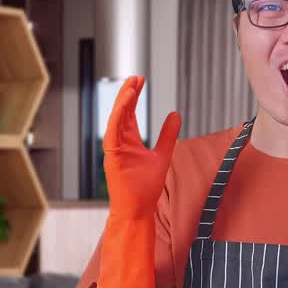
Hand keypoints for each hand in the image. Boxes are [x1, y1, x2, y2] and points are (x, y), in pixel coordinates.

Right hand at [97, 76, 180, 287]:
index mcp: (130, 141)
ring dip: (123, 101)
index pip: (130, 114)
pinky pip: (112, 132)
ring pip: (116, 119)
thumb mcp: (162, 154)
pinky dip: (118, 117)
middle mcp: (120, 142)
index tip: (140, 81)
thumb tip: (175, 114)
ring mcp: (114, 149)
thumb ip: (167, 135)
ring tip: (131, 85)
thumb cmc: (146, 187)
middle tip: (136, 77)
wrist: (139, 209)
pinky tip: (126, 103)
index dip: (134, 97)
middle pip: (122, 112)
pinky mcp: (112, 156)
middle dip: (128, 94)